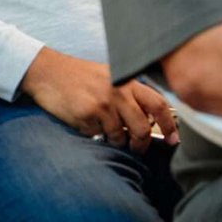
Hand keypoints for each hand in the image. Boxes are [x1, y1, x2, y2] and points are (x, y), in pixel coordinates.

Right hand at [20, 48, 178, 152]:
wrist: (48, 71)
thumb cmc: (80, 76)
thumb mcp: (110, 77)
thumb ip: (130, 94)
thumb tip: (150, 120)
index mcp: (127, 81)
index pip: (158, 104)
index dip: (169, 125)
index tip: (173, 140)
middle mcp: (118, 92)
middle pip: (142, 128)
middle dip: (141, 144)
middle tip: (137, 149)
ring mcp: (102, 104)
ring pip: (120, 137)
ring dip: (114, 141)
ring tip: (103, 130)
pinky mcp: (86, 115)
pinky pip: (97, 136)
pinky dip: (93, 135)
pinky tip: (84, 121)